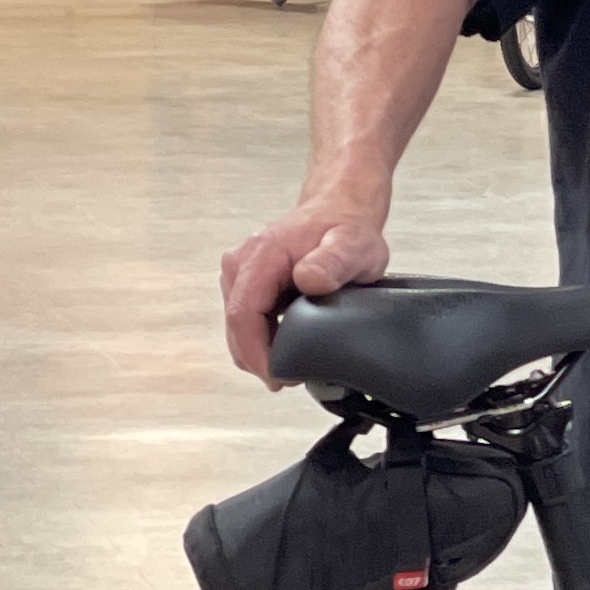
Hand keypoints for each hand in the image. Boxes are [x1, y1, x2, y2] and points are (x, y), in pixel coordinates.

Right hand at [219, 190, 389, 384]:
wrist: (338, 210)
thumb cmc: (346, 228)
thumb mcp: (354, 246)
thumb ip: (334, 261)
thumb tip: (307, 279)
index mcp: (262, 255)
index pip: (243, 314)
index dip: (256, 352)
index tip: (279, 376)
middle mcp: (242, 263)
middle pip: (236, 326)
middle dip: (258, 360)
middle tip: (290, 379)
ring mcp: (240, 272)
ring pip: (238, 326)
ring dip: (258, 351)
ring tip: (291, 366)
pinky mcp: (245, 281)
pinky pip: (245, 320)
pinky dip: (261, 339)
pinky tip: (284, 348)